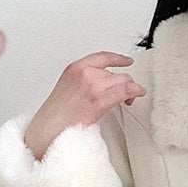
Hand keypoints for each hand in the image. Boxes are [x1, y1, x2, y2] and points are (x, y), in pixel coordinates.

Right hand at [24, 52, 146, 159]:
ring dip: (130, 89)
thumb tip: (102, 86)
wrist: (50, 128)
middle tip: (127, 92)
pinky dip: (135, 91)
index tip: (126, 61)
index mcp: (75, 68)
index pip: (102, 57)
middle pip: (115, 72)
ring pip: (123, 81)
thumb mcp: (69, 89)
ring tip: (131, 97)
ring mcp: (93, 84)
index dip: (118, 59)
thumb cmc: (57, 116)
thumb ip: (85, 83)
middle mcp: (85, 72)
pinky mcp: (100, 98)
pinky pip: (125, 90)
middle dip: (124, 82)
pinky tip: (138, 94)